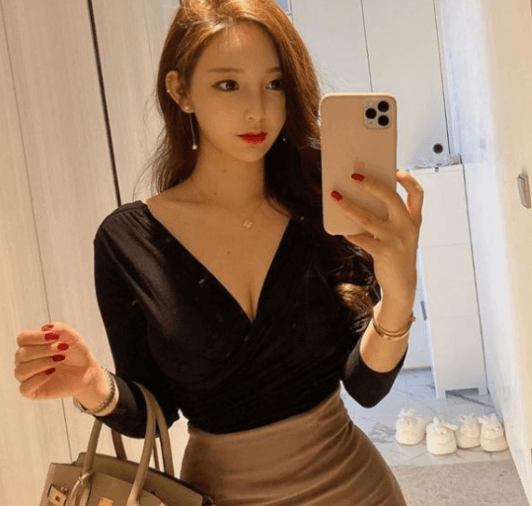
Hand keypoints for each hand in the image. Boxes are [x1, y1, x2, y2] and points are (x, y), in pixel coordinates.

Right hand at [14, 322, 102, 400]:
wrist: (86, 371)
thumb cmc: (76, 353)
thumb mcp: (72, 337)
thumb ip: (60, 329)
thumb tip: (45, 328)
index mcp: (31, 345)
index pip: (22, 338)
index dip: (37, 337)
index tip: (55, 337)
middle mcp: (25, 361)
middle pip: (21, 354)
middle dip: (44, 350)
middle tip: (63, 349)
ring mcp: (27, 376)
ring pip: (21, 370)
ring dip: (42, 363)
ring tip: (60, 359)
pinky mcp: (31, 391)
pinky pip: (24, 388)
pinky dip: (39, 378)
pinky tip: (53, 372)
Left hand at [331, 166, 423, 300]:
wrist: (402, 283)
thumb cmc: (398, 252)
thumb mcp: (401, 234)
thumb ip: (390, 218)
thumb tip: (363, 198)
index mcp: (414, 220)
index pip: (417, 194)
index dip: (408, 180)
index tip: (395, 171)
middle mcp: (408, 227)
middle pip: (390, 198)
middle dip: (371, 185)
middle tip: (354, 176)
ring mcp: (396, 240)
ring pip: (367, 218)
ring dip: (349, 206)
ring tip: (336, 197)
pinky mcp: (383, 253)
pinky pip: (361, 239)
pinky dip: (350, 233)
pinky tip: (343, 230)